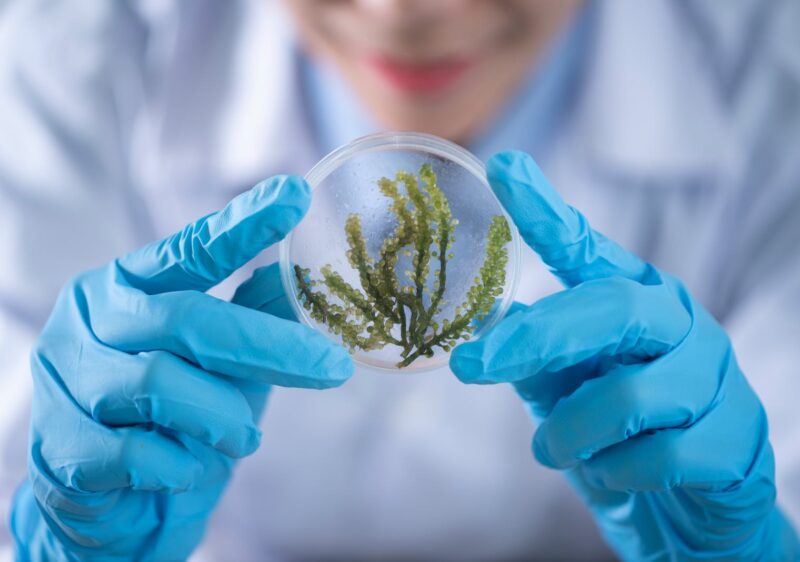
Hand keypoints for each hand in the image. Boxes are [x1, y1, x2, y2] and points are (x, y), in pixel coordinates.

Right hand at [10, 176, 352, 560]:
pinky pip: (139, 451)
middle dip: (270, 346)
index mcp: (127, 286)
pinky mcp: (62, 446)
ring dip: (223, 416)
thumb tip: (301, 274)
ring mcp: (67, 380)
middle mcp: (89, 320)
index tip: (296, 195)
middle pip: (188, 319)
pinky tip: (188, 468)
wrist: (114, 504)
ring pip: (161, 384)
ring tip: (244, 437)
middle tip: (333, 367)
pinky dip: (181, 463)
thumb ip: (250, 316)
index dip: (243, 224)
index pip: (190, 249)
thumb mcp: (219, 362)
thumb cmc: (172, 417)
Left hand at [450, 151, 798, 559]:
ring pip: (631, 395)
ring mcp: (715, 381)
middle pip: (610, 309)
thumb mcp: (567, 392)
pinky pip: (660, 456)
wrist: (690, 515)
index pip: (587, 249)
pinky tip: (611, 474)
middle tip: (470, 367)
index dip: (545, 211)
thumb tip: (487, 320)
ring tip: (553, 451)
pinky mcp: (736, 443)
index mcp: (635, 302)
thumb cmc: (620, 439)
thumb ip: (536, 357)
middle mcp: (680, 326)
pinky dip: (616, 472)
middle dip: (534, 340)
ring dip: (573, 432)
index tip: (503, 167)